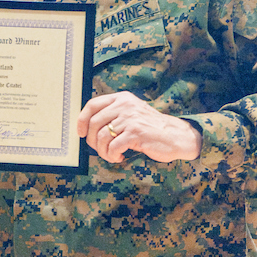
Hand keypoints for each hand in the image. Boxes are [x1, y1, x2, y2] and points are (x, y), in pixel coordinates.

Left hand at [79, 91, 201, 163]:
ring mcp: (130, 118)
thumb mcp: (131, 113)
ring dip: (103, 151)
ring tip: (111, 155)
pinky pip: (113, 147)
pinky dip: (112, 155)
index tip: (80, 133)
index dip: (82, 120)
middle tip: (100, 150)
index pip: (92, 105)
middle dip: (92, 141)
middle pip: (94, 123)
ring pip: (102, 136)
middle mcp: (125, 105)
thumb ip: (113, 114)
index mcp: (121, 98)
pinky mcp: (136, 133)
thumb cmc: (150, 128)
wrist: (176, 136)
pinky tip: (119, 157)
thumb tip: (86, 128)